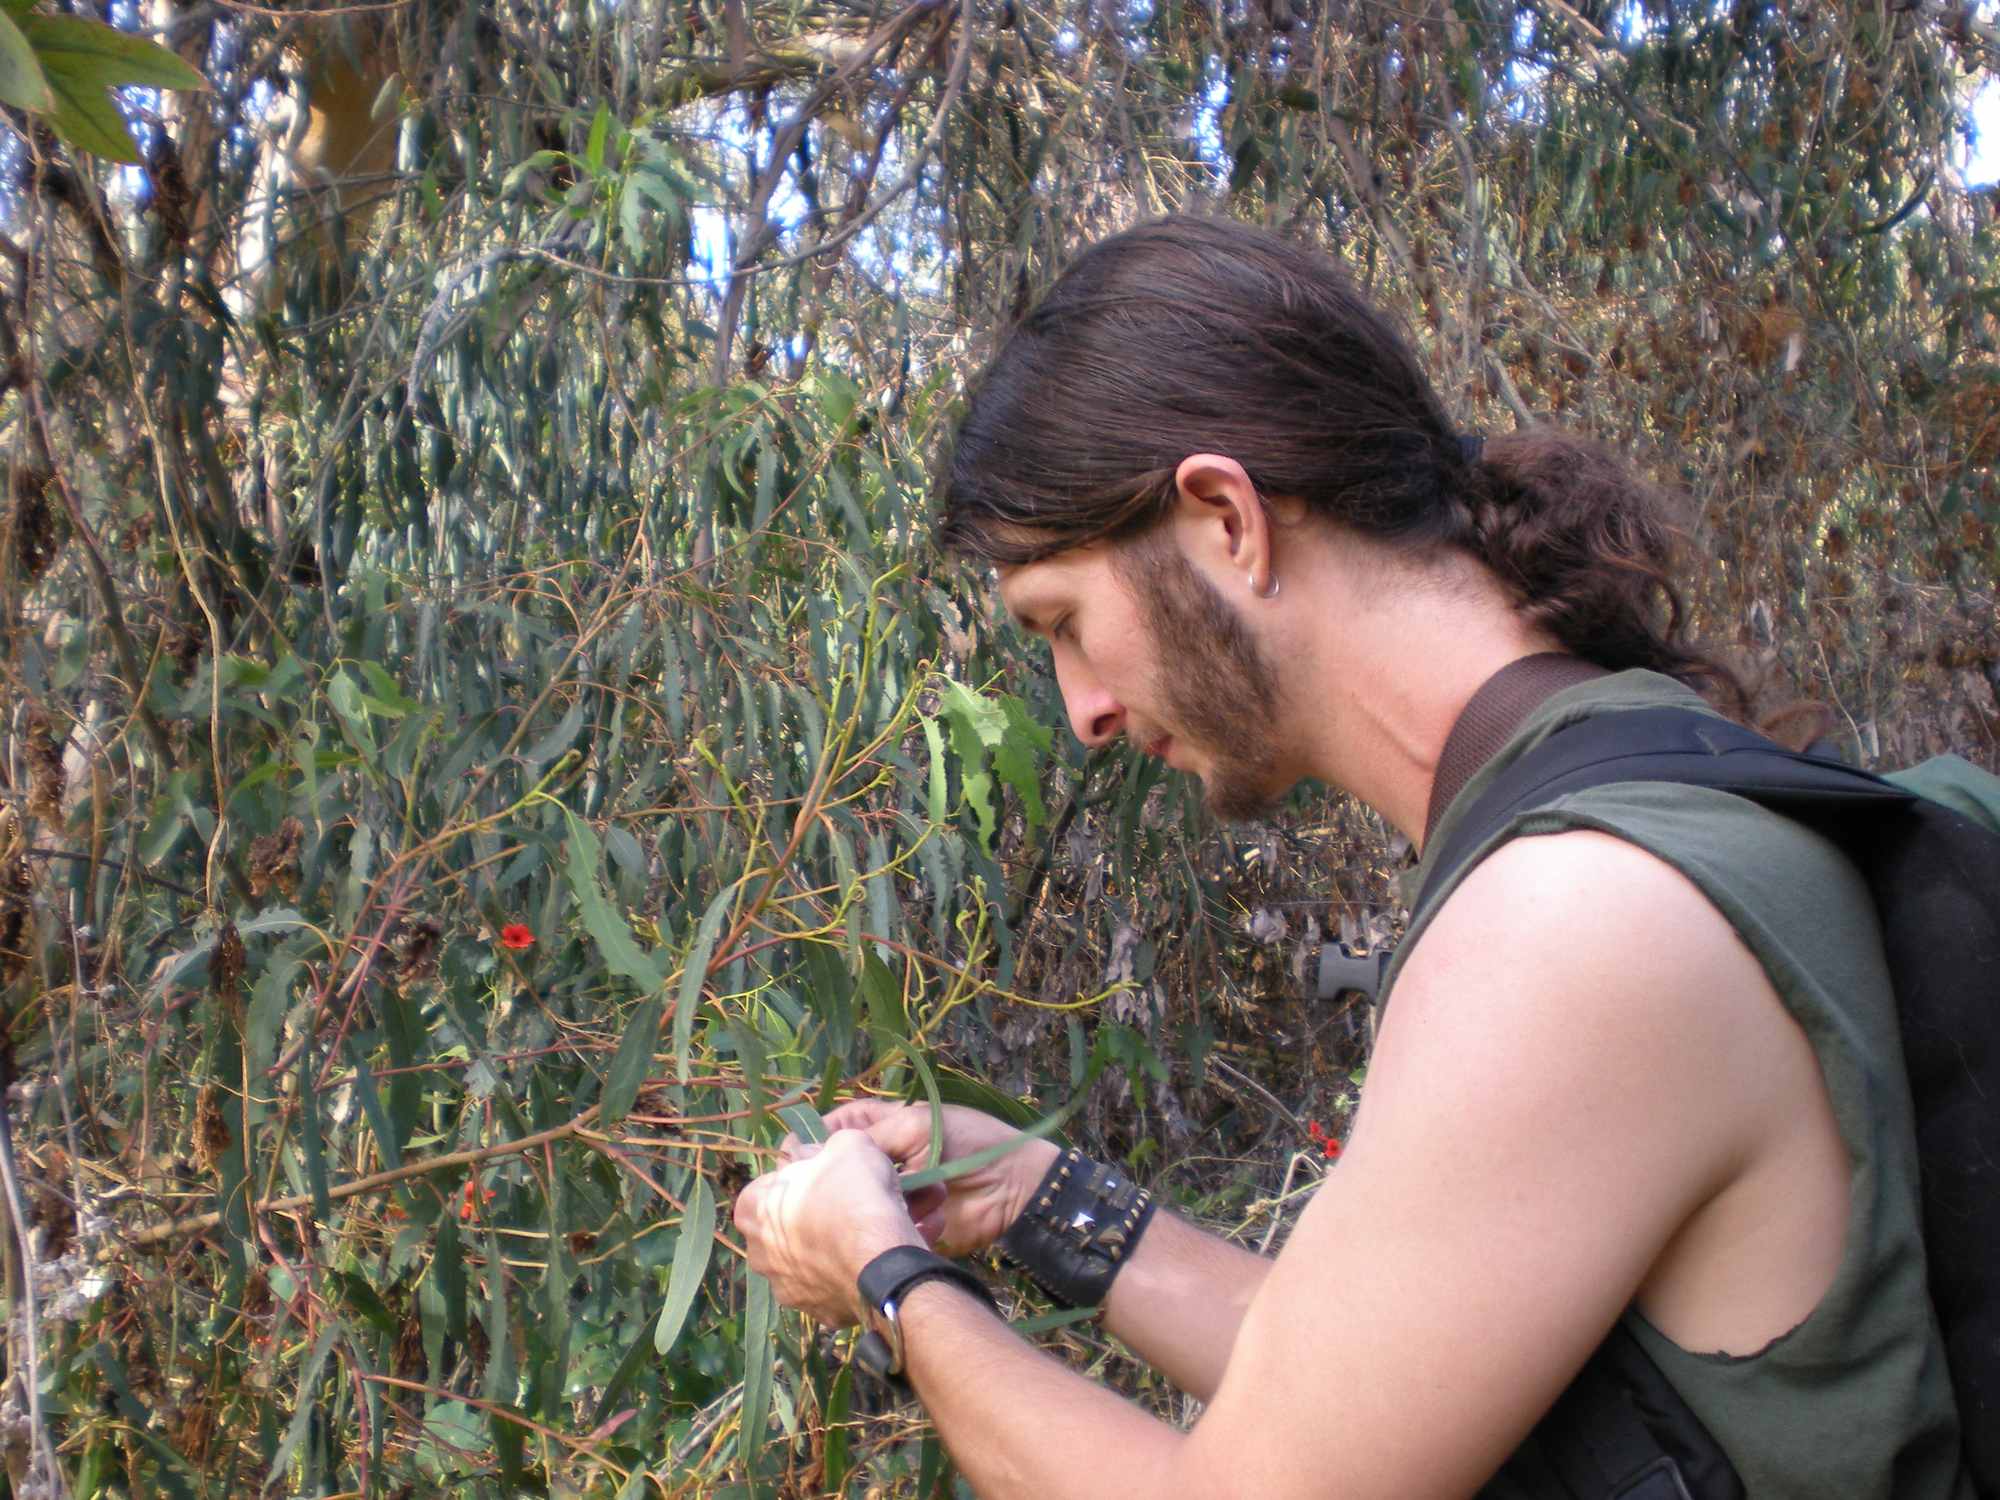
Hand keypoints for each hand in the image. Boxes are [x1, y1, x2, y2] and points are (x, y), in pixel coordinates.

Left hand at [733, 1130, 925, 1325]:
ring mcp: (783, 1288)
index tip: (824, 1178)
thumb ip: (820, 1147)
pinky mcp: (813, 1313)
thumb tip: (808, 1153)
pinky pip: (824, 1289)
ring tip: (854, 1240)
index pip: (768, 1186)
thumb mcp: (846, 1144)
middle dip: (803, 1219)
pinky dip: (838, 1279)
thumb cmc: (855, 1194)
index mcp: (752, 1208)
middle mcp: (757, 1252)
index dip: (797, 1178)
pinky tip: (861, 1266)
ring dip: (819, 1252)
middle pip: (779, 1227)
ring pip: (800, 1263)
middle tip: (840, 1207)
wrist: (883, 1258)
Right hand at [805, 1100, 1059, 1258]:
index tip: (799, 1160)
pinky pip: (883, 1232)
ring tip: (905, 1201)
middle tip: (842, 1191)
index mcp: (877, 1128)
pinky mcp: (903, 1228)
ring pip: (857, 1208)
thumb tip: (818, 1152)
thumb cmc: (968, 1141)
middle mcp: (878, 1164)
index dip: (811, 1145)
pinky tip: (924, 1222)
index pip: (829, 1131)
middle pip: (838, 1175)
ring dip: (875, 1206)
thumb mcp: (914, 1125)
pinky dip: (898, 1228)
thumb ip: (867, 1137)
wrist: (1015, 1185)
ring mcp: (890, 1199)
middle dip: (838, 1183)